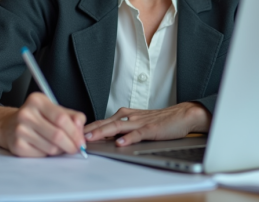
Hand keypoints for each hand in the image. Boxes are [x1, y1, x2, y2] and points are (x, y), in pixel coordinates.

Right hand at [0, 93, 86, 156]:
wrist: (8, 126)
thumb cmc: (35, 117)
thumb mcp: (53, 109)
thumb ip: (71, 116)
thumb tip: (81, 126)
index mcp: (37, 101)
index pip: (61, 118)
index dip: (75, 132)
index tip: (81, 140)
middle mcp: (26, 114)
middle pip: (57, 135)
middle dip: (71, 145)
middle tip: (76, 148)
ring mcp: (20, 130)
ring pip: (51, 148)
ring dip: (60, 150)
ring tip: (59, 145)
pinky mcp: (17, 146)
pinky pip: (42, 155)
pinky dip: (48, 154)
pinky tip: (45, 147)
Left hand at [83, 102, 210, 146]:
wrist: (182, 115)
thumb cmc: (161, 120)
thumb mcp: (139, 123)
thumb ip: (124, 129)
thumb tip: (107, 138)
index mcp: (127, 115)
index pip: (104, 121)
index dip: (90, 127)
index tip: (76, 133)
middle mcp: (131, 117)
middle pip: (106, 122)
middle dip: (90, 129)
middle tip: (76, 135)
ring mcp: (141, 122)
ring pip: (118, 126)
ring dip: (103, 132)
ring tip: (91, 138)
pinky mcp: (152, 128)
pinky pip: (138, 134)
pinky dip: (128, 138)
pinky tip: (120, 143)